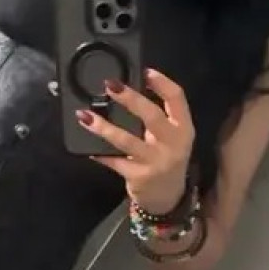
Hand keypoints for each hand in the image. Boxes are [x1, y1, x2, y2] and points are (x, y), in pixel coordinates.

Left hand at [76, 68, 194, 213]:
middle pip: (152, 116)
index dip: (162, 83)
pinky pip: (115, 162)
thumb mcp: (171, 138)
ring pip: (127, 141)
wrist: (167, 199)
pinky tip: (86, 148)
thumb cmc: (165, 159)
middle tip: (109, 85)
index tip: (145, 71)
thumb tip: (127, 90)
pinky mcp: (139, 177)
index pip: (177, 99)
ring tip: (85, 116)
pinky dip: (100, 154)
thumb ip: (157, 117)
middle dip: (130, 99)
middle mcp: (173, 144)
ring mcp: (155, 162)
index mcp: (183, 128)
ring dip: (104, 127)